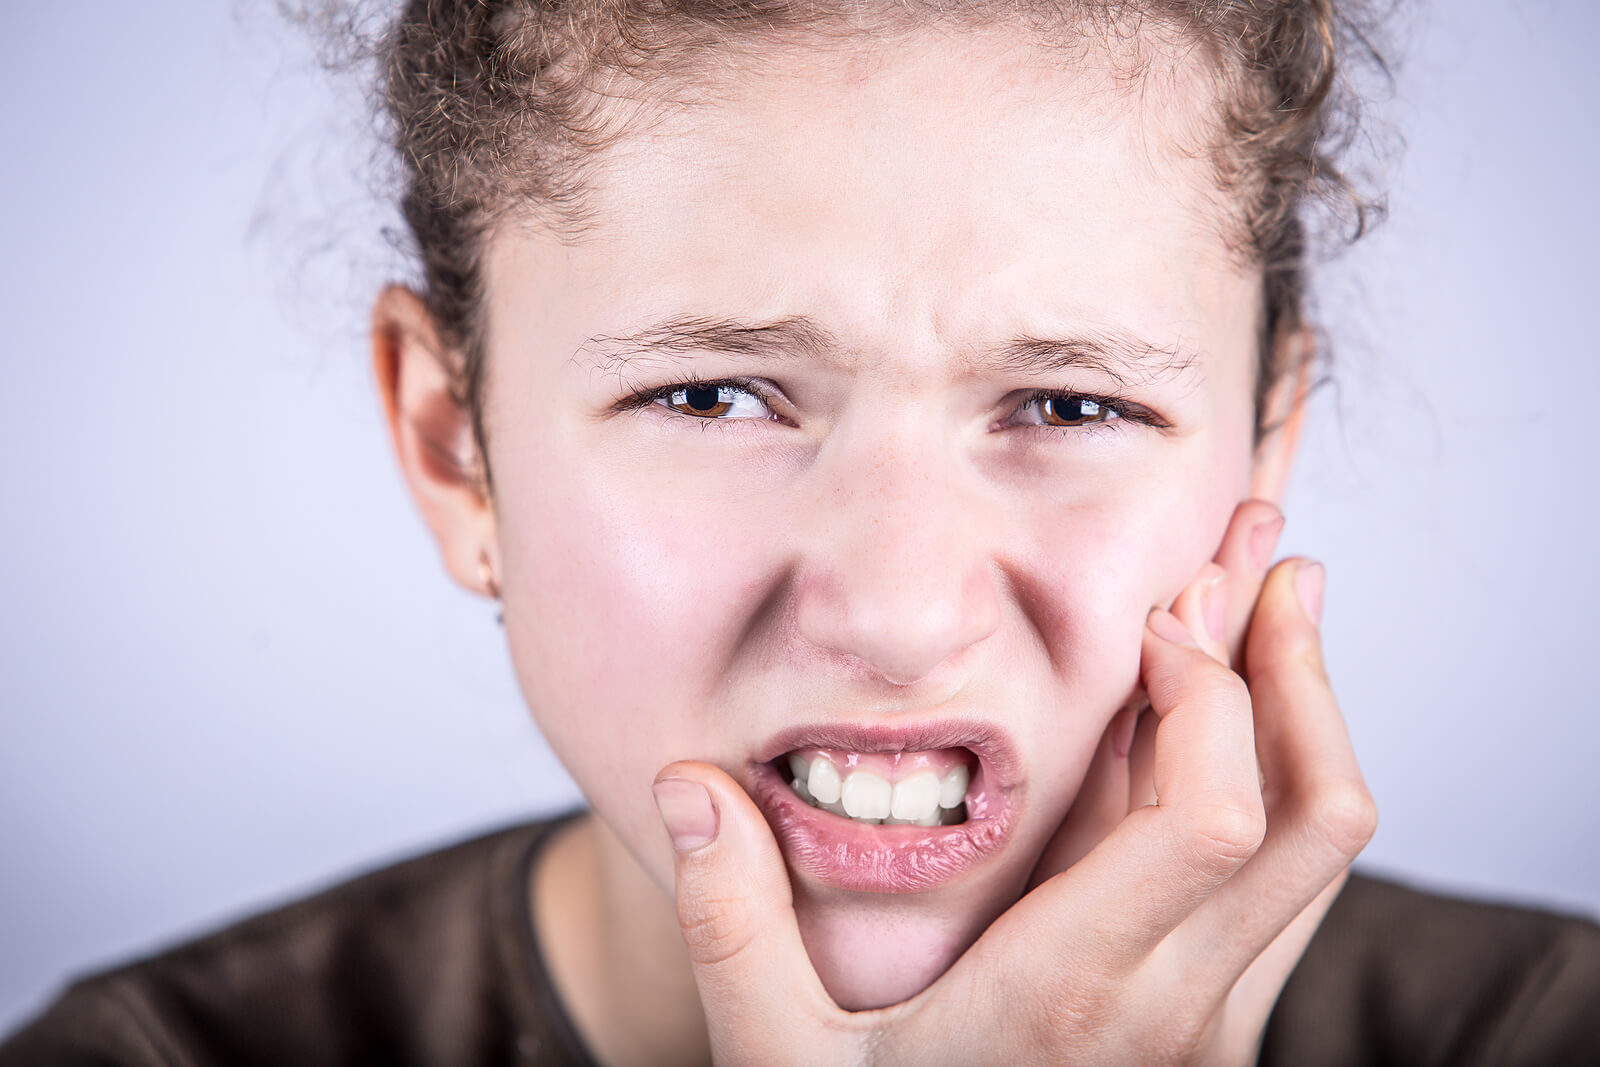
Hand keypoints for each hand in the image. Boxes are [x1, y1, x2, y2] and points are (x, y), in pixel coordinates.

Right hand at [650, 501, 1376, 1064]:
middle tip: (1266, 561)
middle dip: (1296, 671)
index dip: (1213, 697)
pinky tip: (1230, 731)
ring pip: (1321, 853)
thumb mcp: (778, 1059)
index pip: (1214, 823)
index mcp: (1071, 992)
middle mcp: (1175, 1007)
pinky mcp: (1217, 1029)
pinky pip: (1286, 889)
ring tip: (1274, 616)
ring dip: (1307, 722)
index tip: (1161, 615)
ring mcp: (1212, 1024)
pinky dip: (1279, 789)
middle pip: (1311, 817)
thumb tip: (686, 787)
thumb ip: (731, 924)